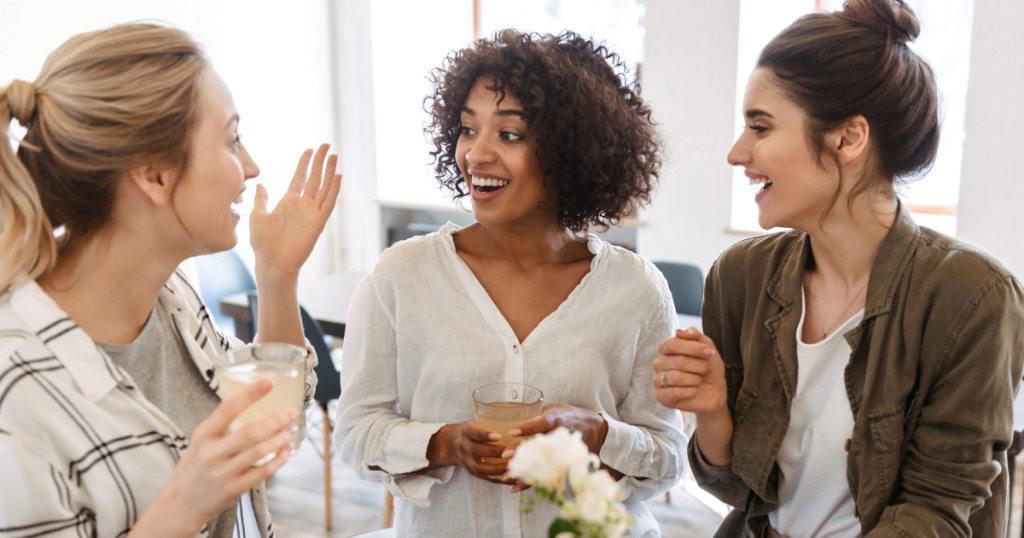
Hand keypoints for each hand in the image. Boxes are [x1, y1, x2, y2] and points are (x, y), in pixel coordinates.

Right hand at [147, 379, 297, 532]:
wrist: (180, 504)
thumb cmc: (194, 468)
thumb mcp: (200, 442)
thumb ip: (222, 427)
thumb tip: (254, 405)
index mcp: (203, 435)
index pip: (228, 409)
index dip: (251, 394)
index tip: (269, 382)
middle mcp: (212, 453)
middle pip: (250, 432)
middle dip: (276, 421)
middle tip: (292, 413)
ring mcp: (223, 472)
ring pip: (259, 451)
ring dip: (280, 439)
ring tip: (292, 430)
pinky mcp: (233, 489)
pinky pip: (262, 472)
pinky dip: (278, 460)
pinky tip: (286, 451)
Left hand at [250, 144, 341, 278]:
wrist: (272, 262)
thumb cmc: (263, 243)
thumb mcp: (257, 215)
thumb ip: (261, 199)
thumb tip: (260, 184)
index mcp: (288, 202)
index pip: (300, 177)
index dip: (305, 163)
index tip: (310, 149)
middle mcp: (302, 205)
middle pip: (315, 178)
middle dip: (320, 161)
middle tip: (327, 146)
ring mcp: (311, 213)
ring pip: (324, 187)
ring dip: (329, 171)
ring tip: (334, 156)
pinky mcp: (318, 222)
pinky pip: (328, 203)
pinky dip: (334, 190)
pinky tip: (337, 177)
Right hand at [427, 421, 510, 484]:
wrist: (450, 445)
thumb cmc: (471, 432)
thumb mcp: (475, 422)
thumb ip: (490, 422)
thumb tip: (516, 416)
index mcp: (466, 431)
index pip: (473, 432)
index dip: (485, 434)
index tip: (499, 436)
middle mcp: (463, 446)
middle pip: (476, 450)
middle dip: (494, 453)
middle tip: (511, 452)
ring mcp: (466, 462)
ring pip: (480, 468)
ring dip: (497, 469)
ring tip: (513, 468)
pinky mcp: (472, 472)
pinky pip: (486, 478)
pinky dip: (500, 480)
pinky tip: (513, 479)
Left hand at [502, 403, 611, 490]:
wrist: (595, 429)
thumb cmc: (569, 416)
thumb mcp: (555, 409)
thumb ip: (536, 413)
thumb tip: (512, 413)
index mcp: (557, 420)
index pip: (541, 423)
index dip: (527, 428)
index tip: (512, 432)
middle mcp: (560, 436)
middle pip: (540, 445)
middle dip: (522, 451)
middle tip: (505, 455)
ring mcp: (563, 452)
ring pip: (542, 462)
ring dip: (525, 469)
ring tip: (507, 475)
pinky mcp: (563, 464)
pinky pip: (546, 475)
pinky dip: (531, 482)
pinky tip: (516, 486)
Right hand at [652, 327, 727, 417]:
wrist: (714, 392)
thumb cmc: (708, 368)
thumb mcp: (707, 347)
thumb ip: (694, 334)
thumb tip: (679, 331)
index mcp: (666, 349)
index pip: (672, 344)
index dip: (692, 348)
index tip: (710, 352)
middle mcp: (659, 363)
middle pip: (678, 361)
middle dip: (699, 366)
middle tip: (707, 369)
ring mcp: (658, 380)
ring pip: (676, 377)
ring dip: (695, 379)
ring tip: (699, 381)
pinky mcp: (661, 397)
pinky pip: (674, 392)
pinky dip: (690, 392)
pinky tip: (694, 391)